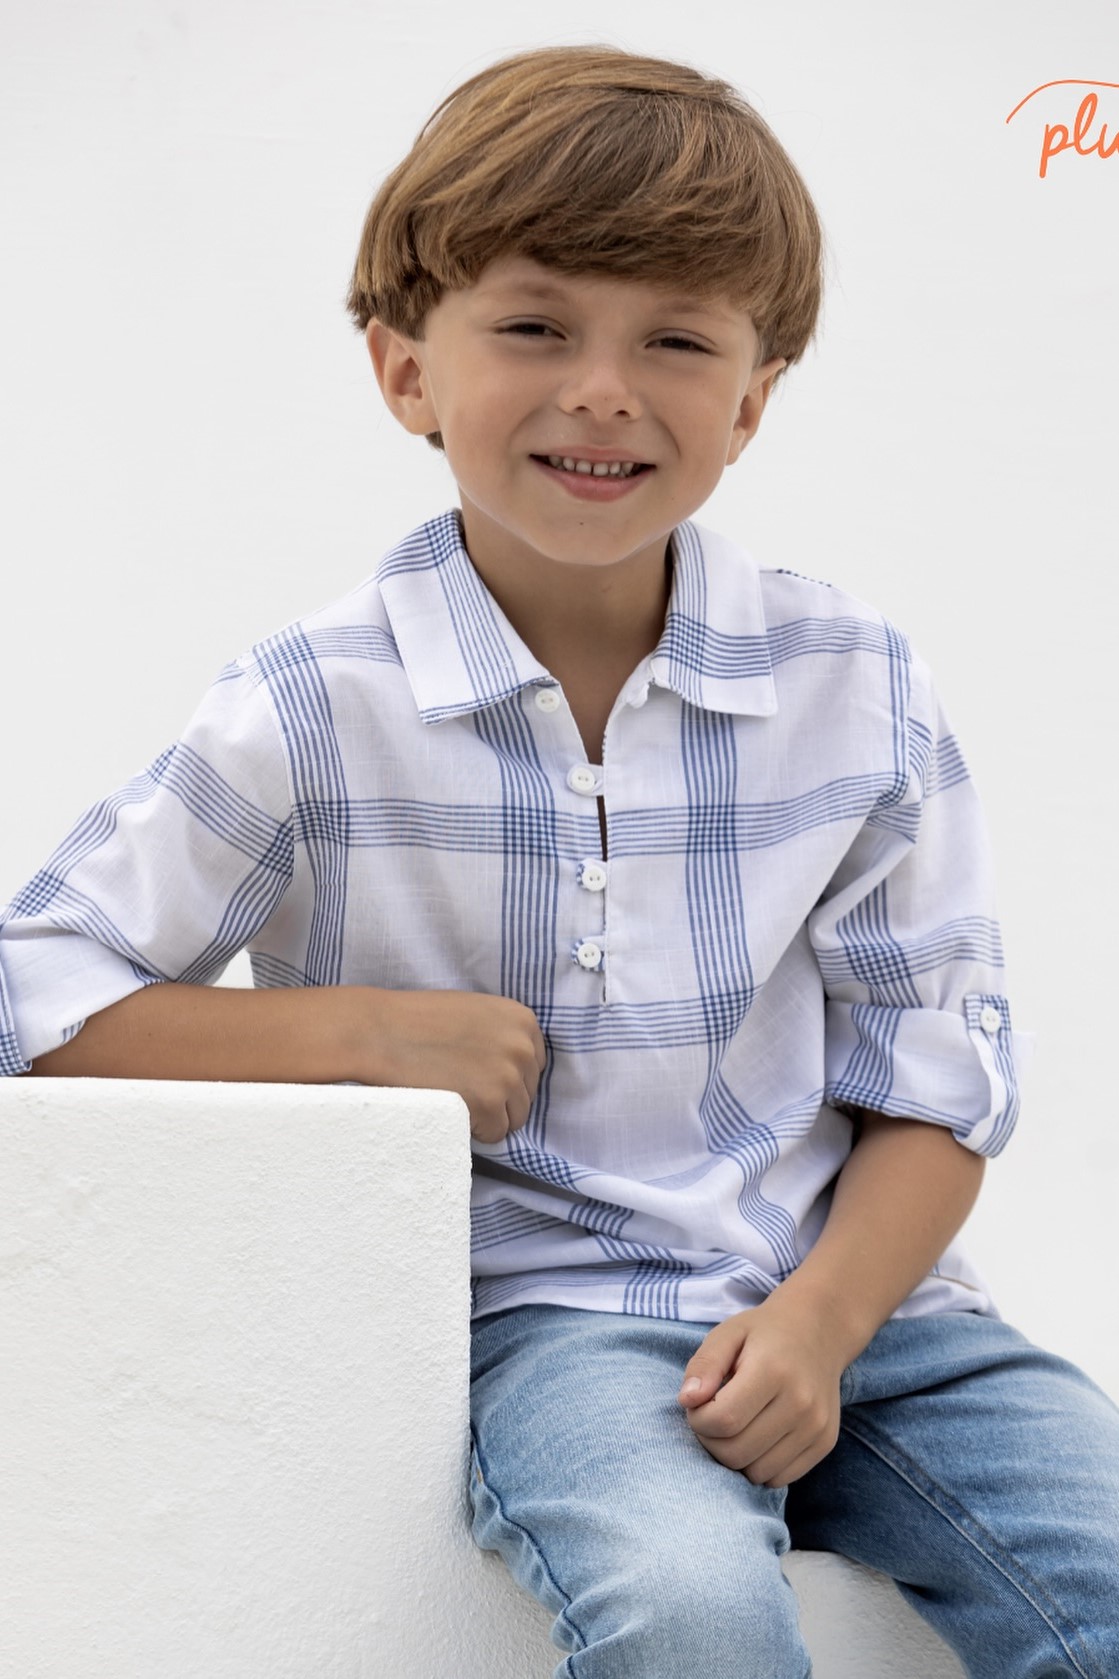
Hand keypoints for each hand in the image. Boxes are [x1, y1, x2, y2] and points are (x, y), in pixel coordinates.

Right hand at [359, 988, 546, 1143]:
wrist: (380, 1032)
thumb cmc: (419, 1022)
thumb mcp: (476, 1014)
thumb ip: (503, 1036)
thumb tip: (518, 1071)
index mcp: (522, 1020)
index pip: (533, 1067)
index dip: (505, 1076)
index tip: (478, 1074)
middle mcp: (523, 1046)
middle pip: (527, 1095)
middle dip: (497, 1098)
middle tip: (460, 1085)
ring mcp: (509, 1076)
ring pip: (515, 1118)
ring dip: (488, 1116)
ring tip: (454, 1095)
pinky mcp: (491, 1103)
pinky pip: (495, 1134)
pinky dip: (475, 1130)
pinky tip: (451, 1107)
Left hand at [676, 1295, 845, 1486]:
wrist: (818, 1332)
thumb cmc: (764, 1333)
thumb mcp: (728, 1333)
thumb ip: (705, 1365)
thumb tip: (687, 1401)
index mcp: (773, 1370)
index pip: (724, 1419)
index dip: (698, 1419)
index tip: (698, 1404)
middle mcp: (801, 1402)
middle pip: (737, 1452)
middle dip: (711, 1441)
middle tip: (713, 1416)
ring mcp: (817, 1426)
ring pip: (757, 1472)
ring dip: (735, 1456)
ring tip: (736, 1425)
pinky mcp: (825, 1442)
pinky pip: (779, 1478)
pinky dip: (759, 1465)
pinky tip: (758, 1436)